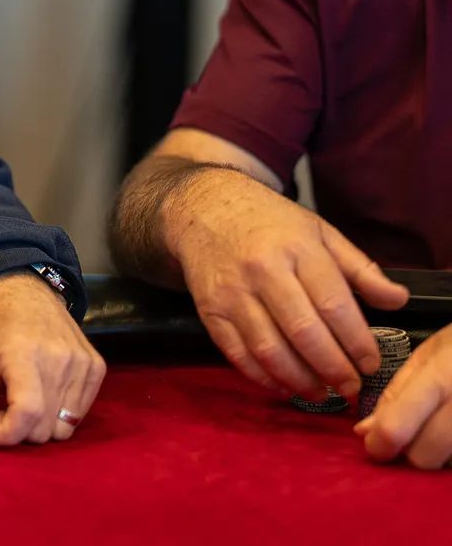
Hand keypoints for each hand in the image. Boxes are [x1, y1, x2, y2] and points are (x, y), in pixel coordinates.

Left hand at [0, 271, 104, 446]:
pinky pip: (79, 415)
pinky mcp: (96, 368)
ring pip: (63, 428)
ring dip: (36, 426)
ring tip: (16, 401)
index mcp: (24, 354)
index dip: (5, 435)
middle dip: (16, 430)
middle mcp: (60, 359)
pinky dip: (56, 415)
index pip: (26, 413)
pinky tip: (38, 394)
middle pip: (44, 429)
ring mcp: (83, 363)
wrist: (26, 292)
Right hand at [164, 174, 408, 400]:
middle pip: (302, 331)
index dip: (357, 341)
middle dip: (332, 368)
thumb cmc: (269, 222)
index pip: (333, 304)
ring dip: (299, 380)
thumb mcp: (320, 231)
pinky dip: (262, 378)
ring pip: (268, 349)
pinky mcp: (209, 311)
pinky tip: (284, 386)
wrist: (204, 208)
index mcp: (297, 248)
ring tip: (321, 393)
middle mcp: (262, 270)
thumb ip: (360, 268)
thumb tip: (398, 301)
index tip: (371, 363)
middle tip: (351, 387)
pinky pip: (237, 354)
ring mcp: (231, 292)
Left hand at [354, 324, 451, 468]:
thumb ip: (396, 395)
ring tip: (442, 431)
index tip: (375, 446)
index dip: (380, 444)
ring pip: (450, 466)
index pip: (397, 427)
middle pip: (425, 458)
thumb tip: (365, 432)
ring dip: (441, 458)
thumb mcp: (428, 357)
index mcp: (442, 377)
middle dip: (412, 454)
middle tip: (413, 439)